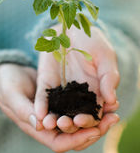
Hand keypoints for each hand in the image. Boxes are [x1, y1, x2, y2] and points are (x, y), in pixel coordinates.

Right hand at [0, 63, 102, 152]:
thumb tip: (41, 124)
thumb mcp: (12, 95)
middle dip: (92, 131)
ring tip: (111, 111)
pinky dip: (89, 107)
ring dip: (95, 121)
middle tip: (110, 119)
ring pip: (78, 124)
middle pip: (73, 136)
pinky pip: (77, 108)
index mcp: (35, 127)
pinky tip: (102, 99)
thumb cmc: (6, 84)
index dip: (76, 140)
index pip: (58, 143)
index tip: (93, 131)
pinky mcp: (60, 102)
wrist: (8, 73)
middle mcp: (48, 124)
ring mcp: (54, 113)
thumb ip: (23, 109)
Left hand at [35, 24, 119, 138]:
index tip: (83, 121)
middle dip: (71, 124)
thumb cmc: (92, 41)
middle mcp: (78, 96)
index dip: (90, 121)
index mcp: (96, 93)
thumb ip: (109, 77)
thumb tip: (112, 100)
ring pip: (58, 111)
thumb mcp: (105, 56)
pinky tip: (38, 114)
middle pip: (75, 117)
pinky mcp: (46, 83)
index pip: (95, 114)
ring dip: (54, 120)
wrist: (72, 27)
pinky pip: (43, 97)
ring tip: (49, 124)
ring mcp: (61, 91)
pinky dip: (41, 106)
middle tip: (66, 124)